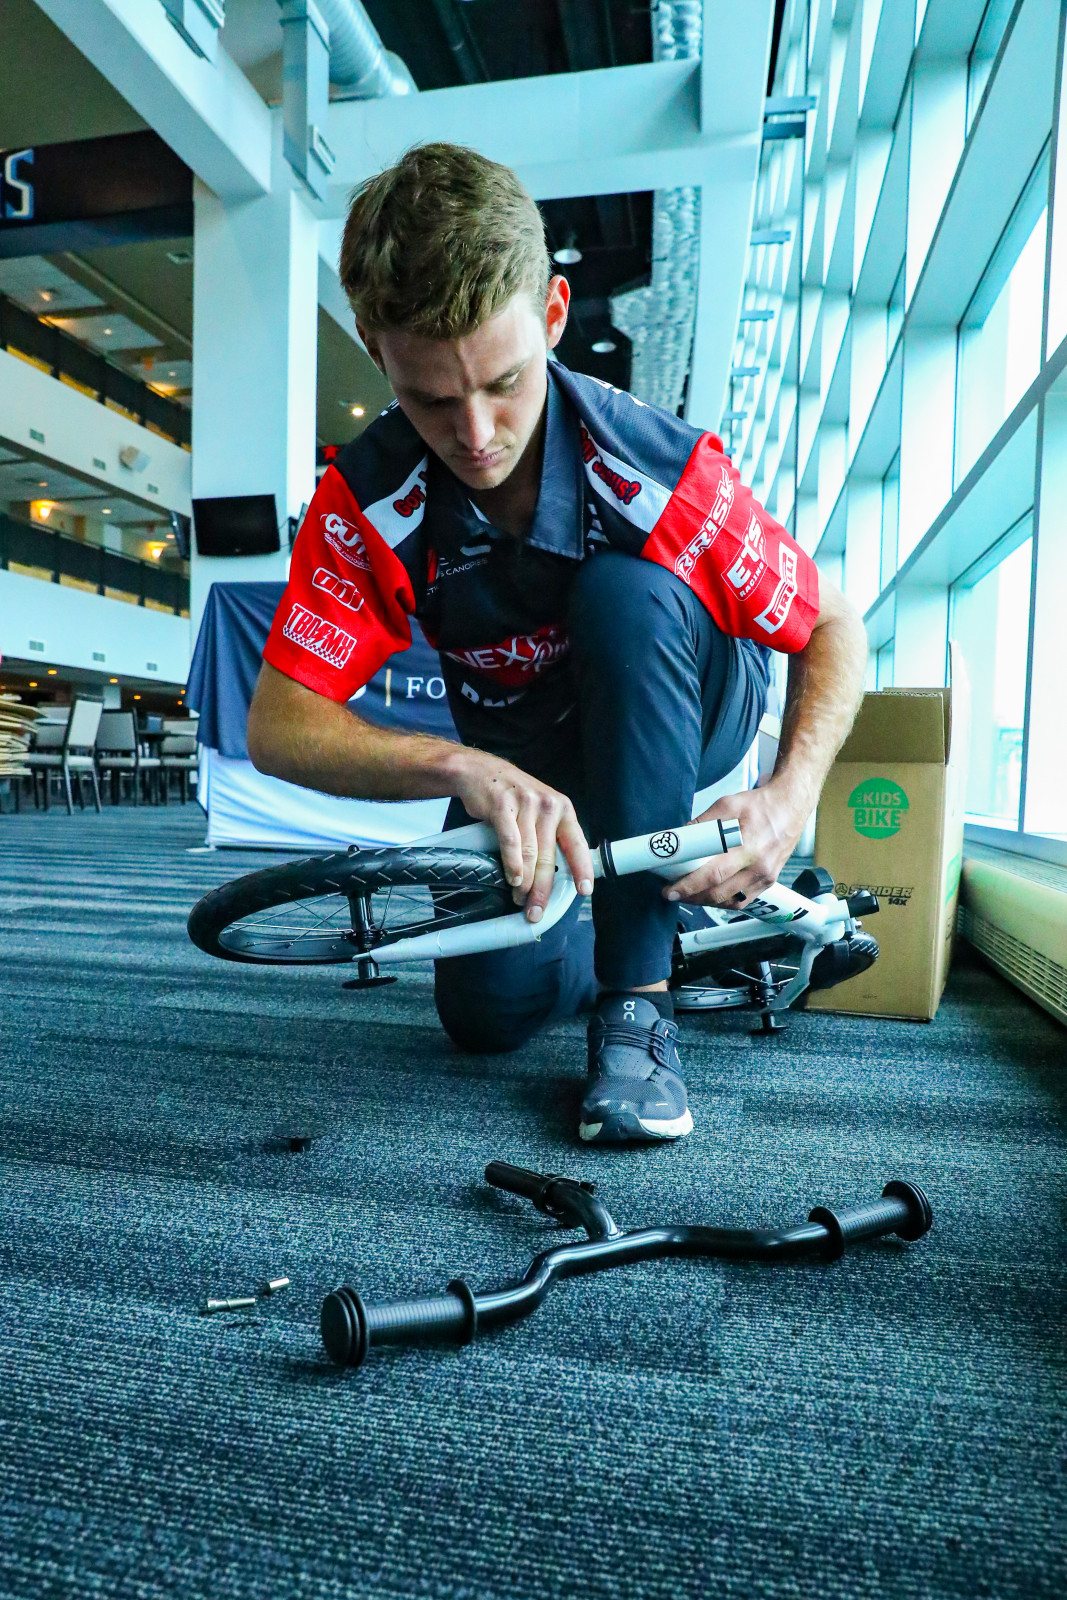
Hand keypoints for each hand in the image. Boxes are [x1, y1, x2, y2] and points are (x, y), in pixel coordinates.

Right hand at [453, 752, 593, 922]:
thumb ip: (548, 837)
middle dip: (543, 889)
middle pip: (549, 856)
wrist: (480, 771)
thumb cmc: (512, 797)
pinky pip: (510, 841)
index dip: (582, 869)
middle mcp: (547, 806)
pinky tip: (514, 879)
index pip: (577, 844)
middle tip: (537, 910)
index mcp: (562, 809)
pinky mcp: (502, 806)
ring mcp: (526, 804)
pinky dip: (513, 863)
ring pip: (530, 853)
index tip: (584, 890)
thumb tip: (553, 876)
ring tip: (520, 899)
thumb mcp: (539, 811)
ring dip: (526, 882)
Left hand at [661, 781, 809, 908]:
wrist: (791, 807)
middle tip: (671, 893)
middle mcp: (759, 867)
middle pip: (719, 893)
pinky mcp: (768, 882)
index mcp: (748, 848)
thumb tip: (681, 838)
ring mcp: (766, 877)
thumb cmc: (761, 805)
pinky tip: (709, 895)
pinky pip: (742, 900)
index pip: (713, 874)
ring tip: (688, 894)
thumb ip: (703, 823)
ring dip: (705, 901)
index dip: (689, 885)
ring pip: (729, 901)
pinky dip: (723, 901)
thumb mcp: (728, 804)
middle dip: (691, 896)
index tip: (670, 890)